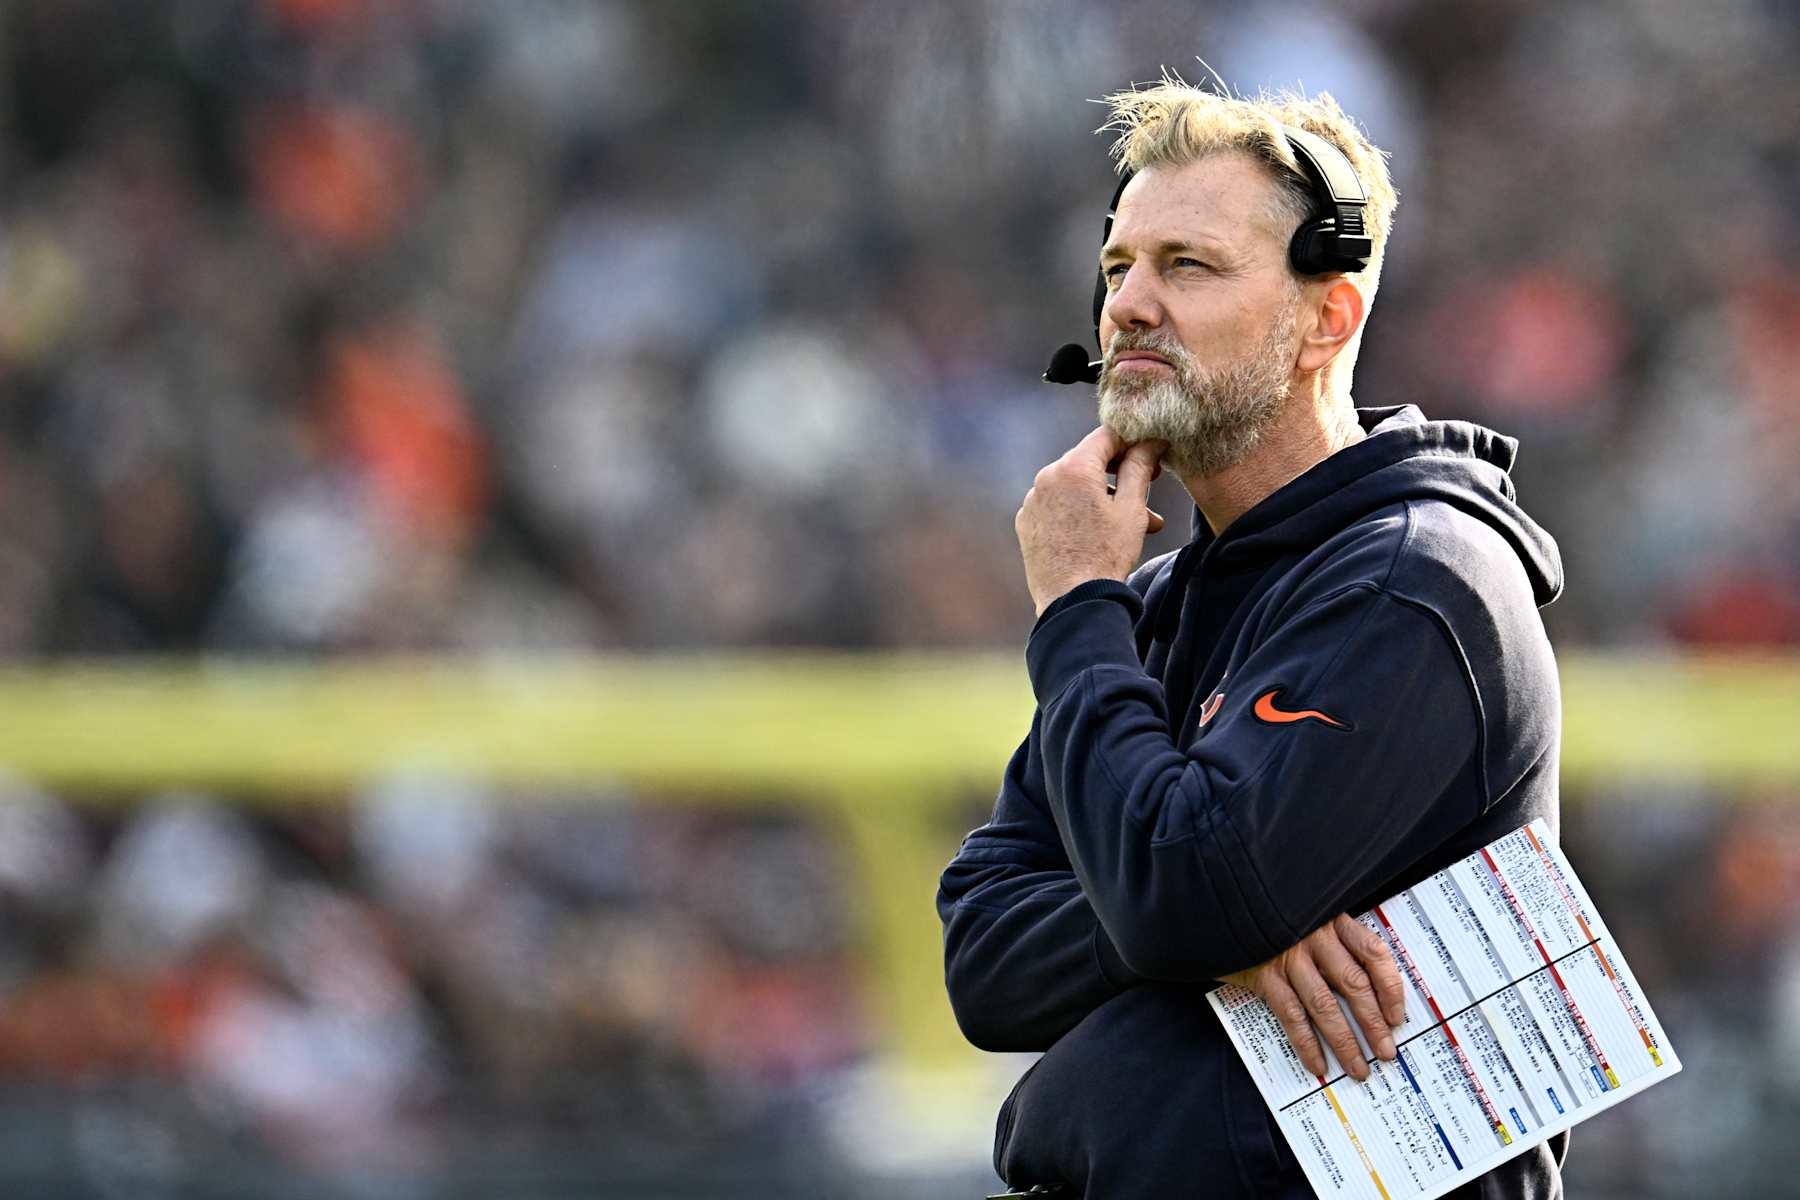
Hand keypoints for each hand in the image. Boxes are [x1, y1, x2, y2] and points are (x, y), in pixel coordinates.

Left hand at [1015, 427, 1165, 614]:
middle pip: (1089, 460)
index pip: (1107, 435)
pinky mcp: (1027, 522)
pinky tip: (1099, 533)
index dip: (1134, 441)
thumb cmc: (1106, 554)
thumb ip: (1140, 467)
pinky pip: (1057, 505)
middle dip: (1121, 472)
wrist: (1071, 601)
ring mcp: (1032, 500)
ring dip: (1104, 497)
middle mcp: (1046, 477)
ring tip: (1136, 522)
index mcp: (1073, 467)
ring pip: (1074, 486)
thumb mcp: (1132, 508)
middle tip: (1149, 485)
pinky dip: (1078, 511)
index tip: (1153, 455)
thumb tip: (1150, 441)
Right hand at [1220, 914, 1405, 1081]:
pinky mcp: (1263, 974)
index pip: (1373, 954)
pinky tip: (1317, 1063)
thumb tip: (1371, 992)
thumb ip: (1336, 943)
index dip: (1391, 988)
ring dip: (1344, 1042)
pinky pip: (1291, 1015)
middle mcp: (1314, 937)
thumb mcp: (1309, 918)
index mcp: (1332, 920)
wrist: (1225, 908)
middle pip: (1354, 984)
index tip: (1397, 1017)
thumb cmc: (1274, 917)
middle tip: (1386, 1052)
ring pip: (1324, 1005)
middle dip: (1373, 1024)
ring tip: (1357, 1068)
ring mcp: (1287, 956)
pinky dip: (1306, 1043)